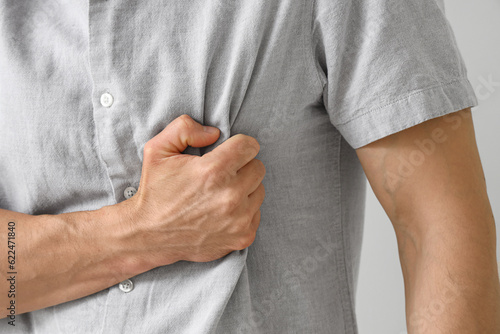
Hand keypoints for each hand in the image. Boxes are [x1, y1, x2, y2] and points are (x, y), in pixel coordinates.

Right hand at [121, 114, 265, 266]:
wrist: (148, 235)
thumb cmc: (155, 191)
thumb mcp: (158, 149)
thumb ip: (184, 128)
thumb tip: (214, 133)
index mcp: (213, 170)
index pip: (249, 146)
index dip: (238, 145)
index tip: (228, 152)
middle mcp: (230, 195)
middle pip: (258, 167)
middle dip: (241, 167)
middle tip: (221, 175)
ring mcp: (239, 219)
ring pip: (259, 190)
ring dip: (245, 189)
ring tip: (220, 194)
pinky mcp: (242, 238)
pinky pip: (257, 214)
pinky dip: (244, 211)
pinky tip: (223, 212)